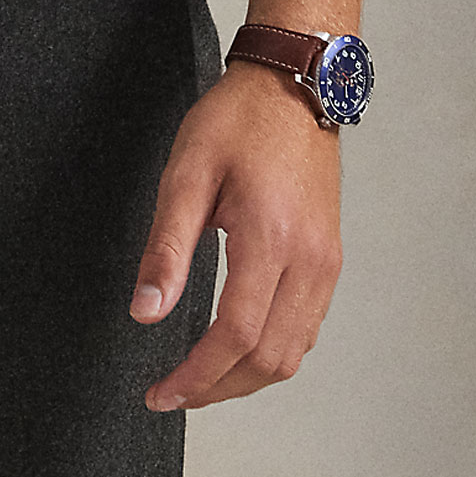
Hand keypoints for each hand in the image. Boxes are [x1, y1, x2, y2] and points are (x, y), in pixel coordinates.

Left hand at [128, 58, 344, 409]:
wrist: (291, 83)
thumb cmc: (238, 118)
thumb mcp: (186, 172)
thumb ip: (166, 247)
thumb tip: (146, 312)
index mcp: (271, 238)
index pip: (235, 336)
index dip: (196, 376)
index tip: (162, 392)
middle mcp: (310, 260)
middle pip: (269, 359)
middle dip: (219, 388)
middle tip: (175, 391)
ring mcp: (326, 262)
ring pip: (293, 352)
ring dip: (247, 376)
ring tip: (201, 376)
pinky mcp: (330, 258)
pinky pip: (307, 328)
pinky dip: (272, 351)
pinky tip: (238, 345)